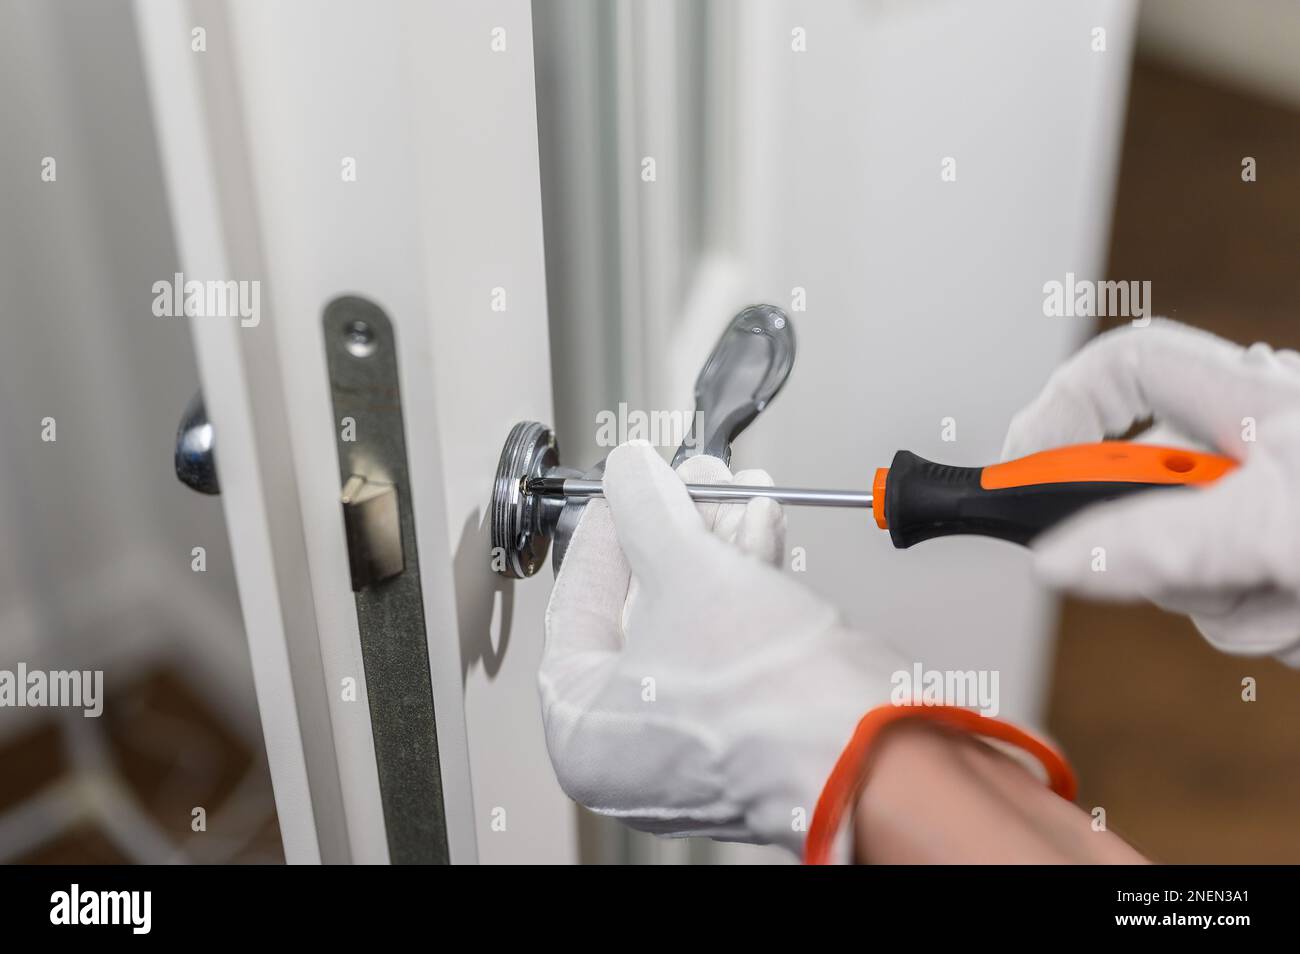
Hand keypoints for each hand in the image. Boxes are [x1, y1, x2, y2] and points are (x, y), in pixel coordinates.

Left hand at [538, 443, 905, 852]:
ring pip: (694, 623)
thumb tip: (629, 473)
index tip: (621, 492)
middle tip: (689, 483)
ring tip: (735, 492)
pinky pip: (732, 647)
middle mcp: (632, 753)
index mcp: (582, 734)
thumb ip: (646, 508)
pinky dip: (747, 585)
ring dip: (719, 547)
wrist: (872, 752)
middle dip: (676, 531)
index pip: (576, 606)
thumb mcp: (686, 569)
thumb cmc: (769, 704)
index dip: (605, 531)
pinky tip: (762, 531)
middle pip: (642, 611)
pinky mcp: (755, 734)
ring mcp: (696, 749)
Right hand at [1003, 318, 1299, 664]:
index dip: (1059, 412)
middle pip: (1141, 489)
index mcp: (1256, 401)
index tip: (1019, 477)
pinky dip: (1272, 630)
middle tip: (1212, 568)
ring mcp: (1278, 522)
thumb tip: (1057, 555)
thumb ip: (1168, 541)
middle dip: (1165, 549)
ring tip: (1299, 598)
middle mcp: (1262, 454)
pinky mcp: (1291, 578)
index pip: (1124, 372)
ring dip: (1236, 605)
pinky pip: (1235, 614)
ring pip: (1185, 569)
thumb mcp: (1287, 524)